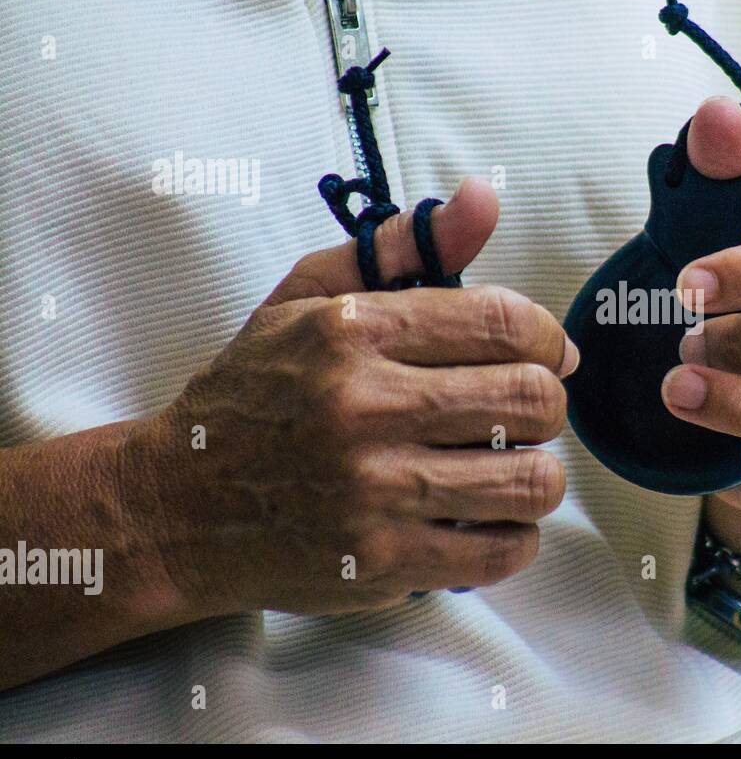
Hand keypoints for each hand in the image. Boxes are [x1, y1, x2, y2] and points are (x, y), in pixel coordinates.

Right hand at [123, 178, 578, 615]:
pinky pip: (502, 550)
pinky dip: (514, 535)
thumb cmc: (252, 394)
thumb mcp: (308, 298)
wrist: (173, 505)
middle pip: (531, 399)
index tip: (547, 355)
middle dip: (545, 403)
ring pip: (530, 479)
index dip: (549, 339)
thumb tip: (485, 197)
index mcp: (353, 331)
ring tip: (506, 465)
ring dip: (536, 471)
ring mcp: (373, 491)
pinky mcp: (379, 560)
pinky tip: (486, 517)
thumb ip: (404, 246)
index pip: (505, 323)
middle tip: (522, 412)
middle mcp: (364, 407)